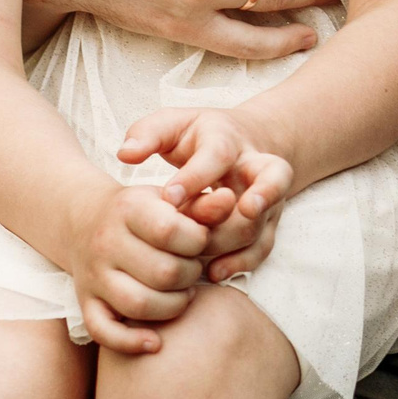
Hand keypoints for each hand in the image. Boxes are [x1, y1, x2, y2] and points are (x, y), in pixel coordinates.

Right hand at [62, 183, 212, 354]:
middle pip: (163, 273)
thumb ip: (203, 205)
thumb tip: (230, 200)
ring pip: (139, 305)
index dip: (197, 241)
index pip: (170, 231)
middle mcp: (106, 243)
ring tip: (182, 293)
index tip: (200, 241)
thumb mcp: (171, 197)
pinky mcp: (86, 302)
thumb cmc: (144, 212)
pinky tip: (155, 342)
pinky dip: (131, 342)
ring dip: (173, 306)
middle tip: (194, 269)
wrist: (86, 220)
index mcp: (128, 209)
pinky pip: (104, 332)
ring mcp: (93, 276)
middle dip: (190, 275)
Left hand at [119, 105, 294, 284]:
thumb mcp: (171, 125)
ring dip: (231, 241)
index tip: (168, 197)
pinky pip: (262, 247)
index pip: (219, 154)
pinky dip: (241, 262)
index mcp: (227, 139)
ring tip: (197, 255)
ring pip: (261, 222)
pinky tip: (214, 272)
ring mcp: (266, 197)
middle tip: (234, 215)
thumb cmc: (197, 138)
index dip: (196, 177)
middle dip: (260, 196)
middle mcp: (256, 167)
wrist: (241, 143)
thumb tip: (126, 154)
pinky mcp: (266, 223)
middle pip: (272, 178)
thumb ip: (147, 135)